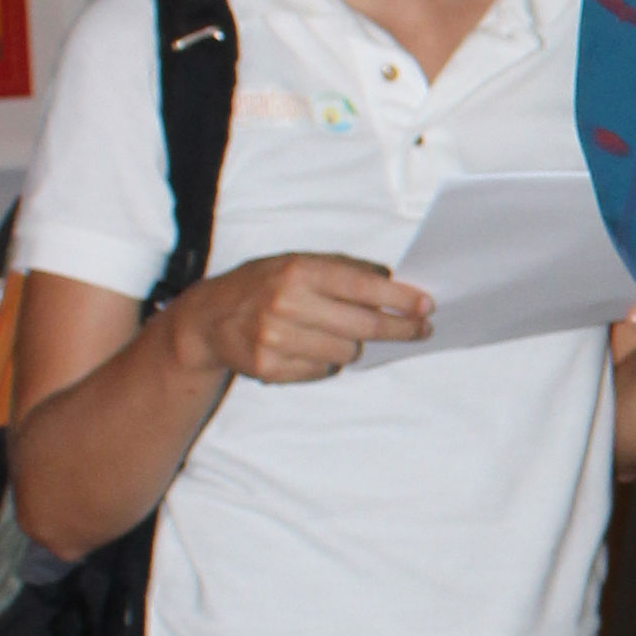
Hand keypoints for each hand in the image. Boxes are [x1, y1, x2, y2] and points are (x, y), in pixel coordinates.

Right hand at [172, 251, 429, 384]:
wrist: (208, 319)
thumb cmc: (264, 285)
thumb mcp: (297, 263)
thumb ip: (342, 272)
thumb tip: (396, 287)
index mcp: (298, 271)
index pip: (362, 288)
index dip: (400, 300)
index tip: (427, 306)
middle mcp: (286, 303)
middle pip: (364, 327)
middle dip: (400, 329)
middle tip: (420, 329)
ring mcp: (276, 339)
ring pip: (346, 353)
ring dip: (354, 346)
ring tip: (339, 333)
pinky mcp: (270, 368)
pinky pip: (322, 371)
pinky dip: (326, 362)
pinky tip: (309, 347)